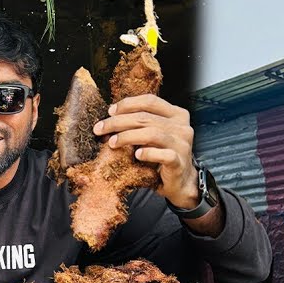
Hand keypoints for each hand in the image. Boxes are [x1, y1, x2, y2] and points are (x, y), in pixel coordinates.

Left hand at [93, 94, 199, 209]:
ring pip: (152, 134)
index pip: (150, 101)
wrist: (180, 181)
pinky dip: (148, 153)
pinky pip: (163, 155)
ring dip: (127, 137)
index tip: (110, 112)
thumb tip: (112, 114)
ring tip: (112, 143)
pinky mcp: (180, 162)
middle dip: (118, 122)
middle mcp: (182, 127)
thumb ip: (142, 122)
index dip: (128, 104)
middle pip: (146, 117)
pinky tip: (136, 155)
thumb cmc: (162, 154)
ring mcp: (182, 145)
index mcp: (177, 114)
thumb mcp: (154, 133)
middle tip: (100, 129)